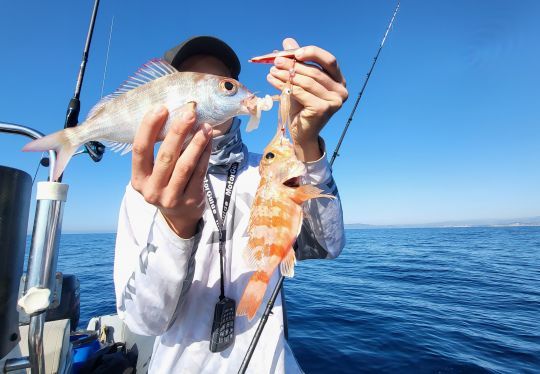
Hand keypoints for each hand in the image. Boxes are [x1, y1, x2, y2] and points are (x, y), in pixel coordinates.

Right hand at [131, 103, 211, 237]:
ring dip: (196, 143)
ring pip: (185, 165)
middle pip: (165, 156)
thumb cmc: (165, 184)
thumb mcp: (154, 173)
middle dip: (178, 132)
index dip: (149, 128)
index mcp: (138, 179)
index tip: (160, 108)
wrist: (179, 216)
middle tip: (189, 113)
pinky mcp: (190, 201)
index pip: (139, 150)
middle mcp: (152, 190)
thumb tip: (175, 115)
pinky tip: (209, 140)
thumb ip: (158, 150)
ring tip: (205, 126)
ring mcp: (171, 198)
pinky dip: (205, 154)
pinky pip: (199, 173)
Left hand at [267, 38, 347, 160]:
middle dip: (293, 65)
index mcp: (339, 80)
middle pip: (315, 71)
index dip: (313, 53)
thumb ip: (297, 62)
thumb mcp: (299, 81)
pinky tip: (273, 81)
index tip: (295, 53)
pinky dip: (285, 85)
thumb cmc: (301, 106)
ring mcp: (335, 101)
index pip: (329, 61)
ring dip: (286, 75)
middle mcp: (341, 90)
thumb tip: (287, 41)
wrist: (302, 132)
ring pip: (307, 81)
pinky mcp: (323, 109)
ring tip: (271, 71)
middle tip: (275, 62)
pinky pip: (301, 92)